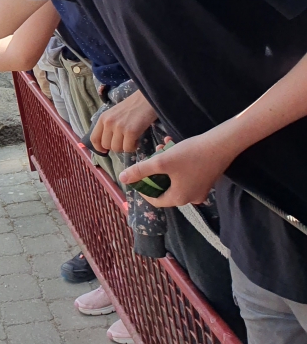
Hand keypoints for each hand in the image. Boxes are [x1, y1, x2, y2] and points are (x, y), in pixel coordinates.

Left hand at [91, 92, 158, 152]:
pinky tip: (137, 140)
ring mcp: (119, 127)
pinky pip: (128, 148)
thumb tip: (105, 144)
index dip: (98, 147)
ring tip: (132, 139)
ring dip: (125, 147)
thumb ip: (108, 126)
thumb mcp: (114, 113)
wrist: (148, 98)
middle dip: (116, 146)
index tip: (104, 151)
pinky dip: (133, 147)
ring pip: (117, 148)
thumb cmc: (133, 106)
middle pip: (106, 145)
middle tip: (125, 141)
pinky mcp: (131, 131)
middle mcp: (108, 122)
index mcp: (103, 118)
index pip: (94, 138)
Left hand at [118, 134, 238, 206]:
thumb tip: (122, 178)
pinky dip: (176, 162)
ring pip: (174, 178)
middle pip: (164, 188)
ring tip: (162, 147)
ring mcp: (200, 190)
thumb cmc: (190, 154)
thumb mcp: (161, 162)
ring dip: (164, 163)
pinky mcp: (206, 179)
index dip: (143, 188)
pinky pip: (185, 174)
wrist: (222, 144)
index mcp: (179, 198)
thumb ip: (140, 171)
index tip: (138, 174)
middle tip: (152, 156)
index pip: (155, 200)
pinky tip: (172, 145)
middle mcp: (191, 198)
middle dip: (154, 170)